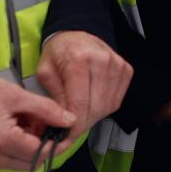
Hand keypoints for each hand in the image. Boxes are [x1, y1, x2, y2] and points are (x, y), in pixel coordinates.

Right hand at [0, 73, 74, 171]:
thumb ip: (46, 109)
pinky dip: (19, 148)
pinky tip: (15, 129)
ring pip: (23, 163)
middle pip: (33, 161)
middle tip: (43, 120)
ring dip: (32, 146)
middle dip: (44, 143)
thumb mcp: (16, 95)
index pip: (40, 152)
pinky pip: (11, 161)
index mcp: (1, 141)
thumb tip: (70, 121)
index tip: (65, 127)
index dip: (57, 141)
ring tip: (26, 121)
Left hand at [36, 30, 131, 145]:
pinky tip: (92, 102)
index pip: (80, 104)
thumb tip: (63, 124)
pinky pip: (117, 100)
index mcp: (77, 60)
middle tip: (69, 127)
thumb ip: (54, 98)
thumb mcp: (45, 73)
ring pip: (107, 106)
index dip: (72, 126)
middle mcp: (101, 61)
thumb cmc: (58, 54)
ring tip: (80, 112)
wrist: (76, 35)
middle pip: (95, 108)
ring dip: (93, 116)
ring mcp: (116, 65)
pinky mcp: (125, 69)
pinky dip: (104, 107)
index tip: (63, 136)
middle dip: (81, 123)